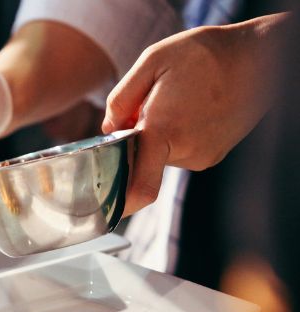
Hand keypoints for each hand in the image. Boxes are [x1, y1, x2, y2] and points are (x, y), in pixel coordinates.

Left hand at [101, 14, 286, 215]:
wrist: (255, 56)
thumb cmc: (201, 54)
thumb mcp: (151, 62)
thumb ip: (120, 100)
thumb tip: (109, 129)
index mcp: (163, 131)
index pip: (140, 187)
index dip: (121, 201)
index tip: (107, 205)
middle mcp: (186, 151)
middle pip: (142, 159)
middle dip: (137, 138)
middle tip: (151, 105)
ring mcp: (202, 156)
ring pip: (161, 155)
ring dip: (158, 135)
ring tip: (178, 102)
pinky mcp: (213, 156)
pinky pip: (180, 152)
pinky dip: (176, 135)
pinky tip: (190, 109)